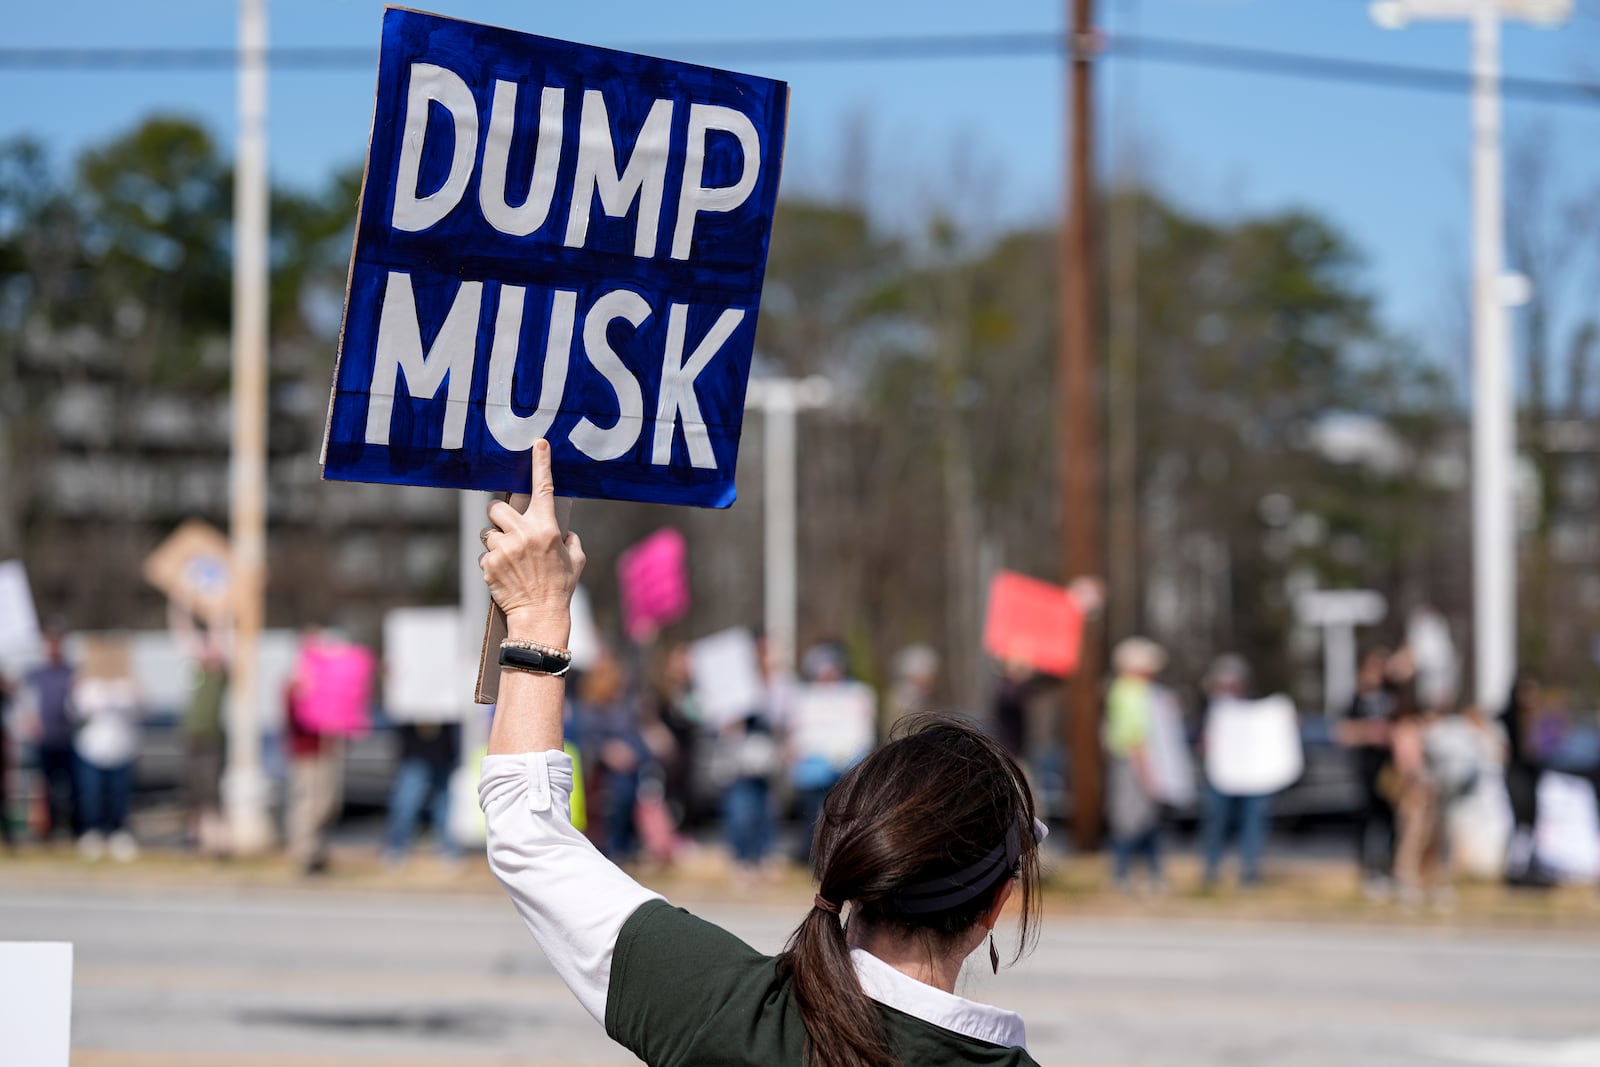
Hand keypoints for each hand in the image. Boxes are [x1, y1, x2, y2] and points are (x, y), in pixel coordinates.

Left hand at [480, 440, 585, 630]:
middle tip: (509, 529)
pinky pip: (484, 554)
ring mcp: (503, 549)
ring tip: (509, 558)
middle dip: (500, 516)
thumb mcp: (575, 560)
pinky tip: (504, 574)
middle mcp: (523, 534)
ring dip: (495, 540)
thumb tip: (564, 533)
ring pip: (487, 530)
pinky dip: (492, 562)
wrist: (540, 616)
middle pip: (497, 506)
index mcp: (547, 528)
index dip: (541, 464)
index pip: (544, 488)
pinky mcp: (488, 564)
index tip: (538, 444)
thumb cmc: (560, 588)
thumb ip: (570, 540)